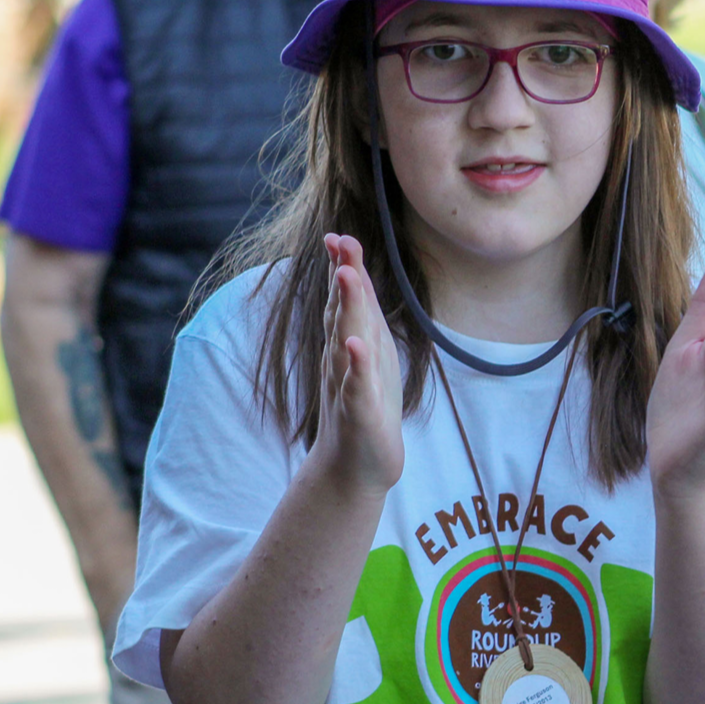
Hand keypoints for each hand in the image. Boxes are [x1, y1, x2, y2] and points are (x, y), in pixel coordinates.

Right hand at [314, 234, 403, 495]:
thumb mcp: (366, 354)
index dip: (342, 267)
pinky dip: (357, 366)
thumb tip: (351, 273)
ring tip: (346, 277)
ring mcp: (348, 384)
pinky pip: (357, 386)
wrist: (354, 467)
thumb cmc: (363, 407)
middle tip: (341, 241)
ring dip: (346, 309)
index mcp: (350, 343)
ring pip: (347, 341)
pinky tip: (356, 346)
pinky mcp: (359, 412)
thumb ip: (358, 315)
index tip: (338, 236)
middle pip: (342, 311)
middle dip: (344, 275)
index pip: (344, 300)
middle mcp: (343, 359)